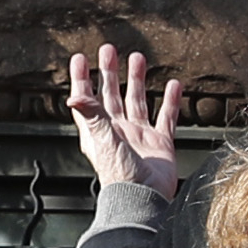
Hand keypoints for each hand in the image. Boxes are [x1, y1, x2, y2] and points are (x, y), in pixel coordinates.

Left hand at [67, 46, 182, 198]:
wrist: (144, 197)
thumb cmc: (120, 175)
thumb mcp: (103, 141)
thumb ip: (92, 116)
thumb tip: (73, 96)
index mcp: (98, 130)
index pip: (87, 99)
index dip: (82, 79)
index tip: (80, 58)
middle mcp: (118, 130)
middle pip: (112, 95)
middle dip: (110, 72)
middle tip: (109, 50)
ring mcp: (140, 135)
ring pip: (137, 101)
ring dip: (137, 80)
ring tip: (138, 58)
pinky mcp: (160, 142)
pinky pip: (166, 116)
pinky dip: (170, 100)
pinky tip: (173, 85)